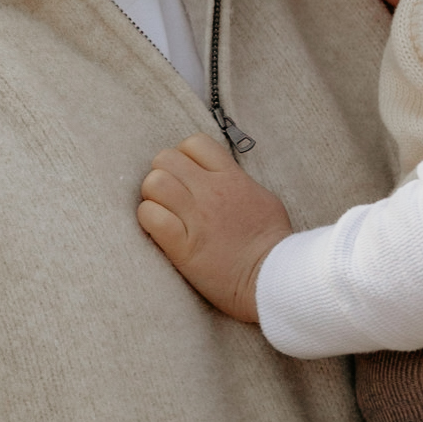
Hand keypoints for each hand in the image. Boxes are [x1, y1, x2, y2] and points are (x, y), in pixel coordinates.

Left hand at [136, 136, 290, 322]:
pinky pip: (150, 217)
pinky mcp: (183, 246)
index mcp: (231, 177)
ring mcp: (196, 217)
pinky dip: (149, 221)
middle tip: (169, 196)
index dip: (183, 156)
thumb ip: (236, 182)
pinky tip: (159, 230)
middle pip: (165, 158)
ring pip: (154, 183)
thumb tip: (219, 176)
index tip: (186, 176)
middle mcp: (211, 192)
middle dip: (161, 174)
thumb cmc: (272, 242)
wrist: (274, 278)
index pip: (194, 143)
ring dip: (151, 197)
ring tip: (162, 212)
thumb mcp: (261, 198)